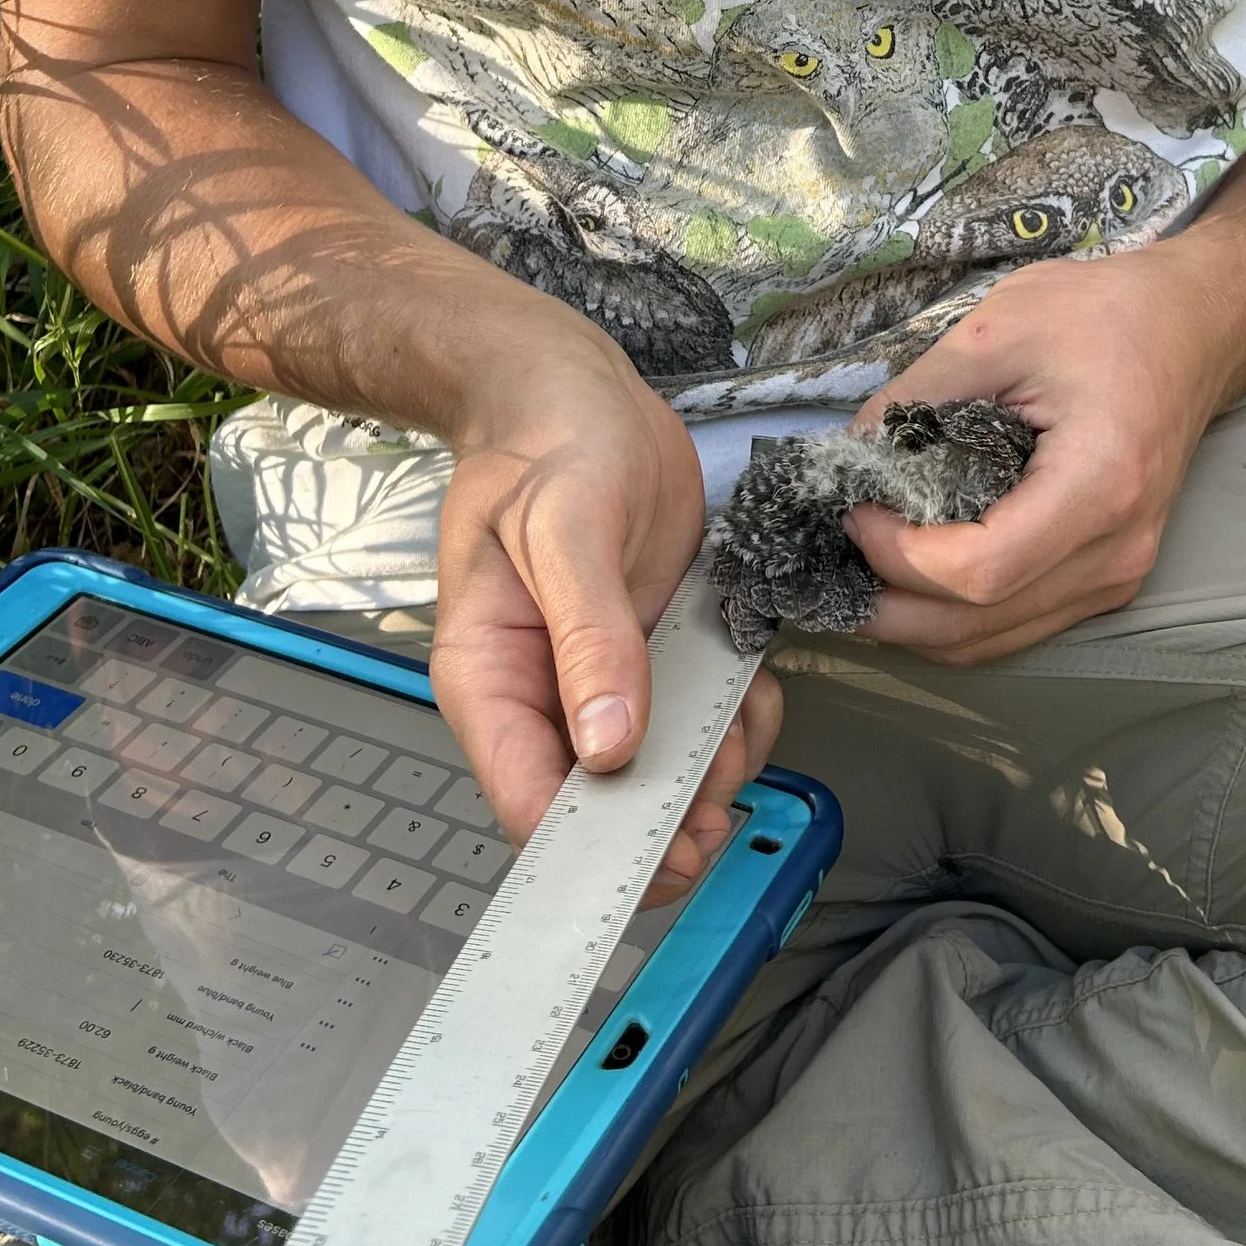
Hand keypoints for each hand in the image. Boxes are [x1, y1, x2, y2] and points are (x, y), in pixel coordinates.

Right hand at [425, 299, 782, 895]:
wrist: (571, 389)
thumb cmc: (549, 445)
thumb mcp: (566, 531)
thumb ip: (590, 638)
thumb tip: (607, 748)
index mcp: (492, 680)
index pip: (528, 802)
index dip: (595, 850)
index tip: (667, 856)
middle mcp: (543, 695)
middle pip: (599, 806)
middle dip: (668, 818)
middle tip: (725, 802)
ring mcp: (601, 679)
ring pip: (658, 771)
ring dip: (712, 769)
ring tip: (744, 729)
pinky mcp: (653, 653)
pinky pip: (699, 716)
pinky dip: (736, 720)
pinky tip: (753, 690)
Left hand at [845, 242, 1234, 662]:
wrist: (1194, 329)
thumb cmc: (1108, 315)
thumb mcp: (999, 328)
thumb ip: (916, 395)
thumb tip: (847, 455)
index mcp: (1100, 485)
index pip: (981, 571)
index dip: (898, 555)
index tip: (854, 506)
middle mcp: (1116, 553)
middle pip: (978, 626)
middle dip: (887, 603)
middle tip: (831, 550)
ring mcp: (1117, 577)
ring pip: (990, 642)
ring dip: (912, 619)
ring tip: (857, 565)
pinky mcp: (1105, 579)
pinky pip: (1014, 625)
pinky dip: (951, 614)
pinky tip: (910, 571)